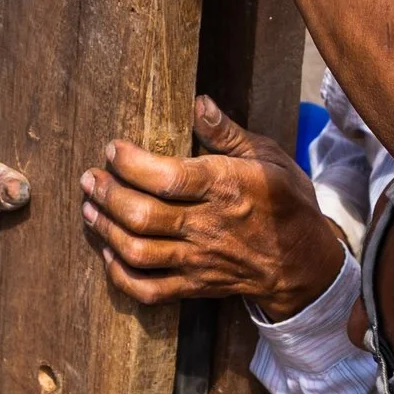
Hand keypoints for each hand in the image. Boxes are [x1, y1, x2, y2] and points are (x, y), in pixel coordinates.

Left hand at [81, 95, 347, 318]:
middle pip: (143, 216)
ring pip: (138, 252)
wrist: (303, 263)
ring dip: (105, 230)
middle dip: (107, 195)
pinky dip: (120, 275)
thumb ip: (227, 133)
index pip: (168, 178)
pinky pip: (148, 290)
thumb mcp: (269, 156)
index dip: (131, 164)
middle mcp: (208, 226)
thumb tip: (198, 103)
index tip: (113, 150)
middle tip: (91, 179)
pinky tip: (108, 253)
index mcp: (227, 188)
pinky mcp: (194, 287)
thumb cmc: (286, 203)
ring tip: (90, 210)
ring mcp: (198, 261)